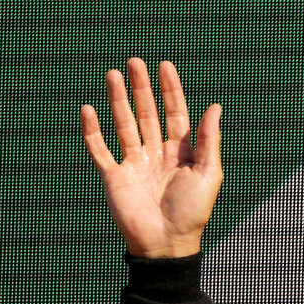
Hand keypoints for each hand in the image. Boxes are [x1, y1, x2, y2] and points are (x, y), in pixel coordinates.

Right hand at [79, 58, 223, 258]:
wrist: (167, 243)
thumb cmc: (193, 211)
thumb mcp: (208, 173)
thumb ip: (208, 140)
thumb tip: (215, 106)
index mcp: (181, 153)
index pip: (175, 113)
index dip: (170, 90)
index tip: (164, 65)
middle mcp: (156, 154)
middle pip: (147, 113)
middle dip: (141, 88)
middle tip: (134, 61)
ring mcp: (133, 164)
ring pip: (123, 124)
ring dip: (117, 100)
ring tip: (112, 74)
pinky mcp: (113, 177)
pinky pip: (99, 150)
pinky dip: (92, 131)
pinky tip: (89, 110)